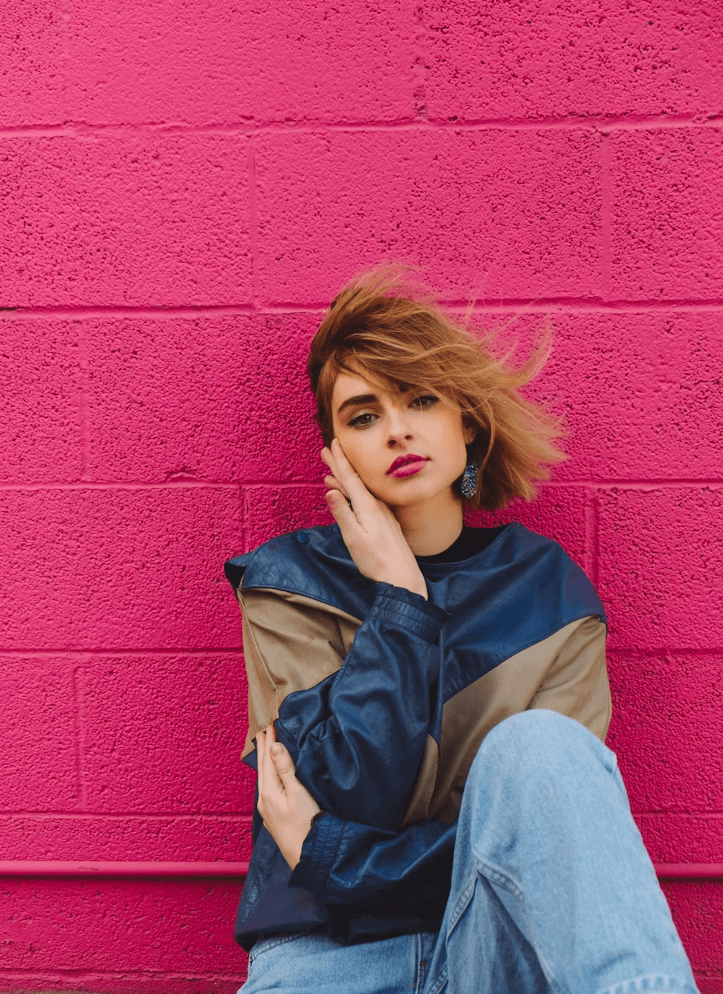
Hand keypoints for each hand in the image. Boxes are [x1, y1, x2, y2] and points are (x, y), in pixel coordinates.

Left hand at [256, 724, 320, 870]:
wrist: (305, 856)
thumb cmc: (305, 825)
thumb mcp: (298, 793)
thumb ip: (285, 769)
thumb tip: (273, 745)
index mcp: (269, 792)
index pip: (267, 760)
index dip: (269, 742)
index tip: (270, 725)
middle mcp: (264, 800)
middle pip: (262, 768)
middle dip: (263, 749)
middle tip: (263, 732)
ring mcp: (268, 810)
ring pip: (264, 778)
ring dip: (265, 761)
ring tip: (266, 749)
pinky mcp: (273, 817)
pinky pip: (267, 788)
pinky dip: (269, 775)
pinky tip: (271, 777)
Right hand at [321, 438, 427, 599]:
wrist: (403, 578)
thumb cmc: (376, 561)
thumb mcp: (354, 538)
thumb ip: (343, 514)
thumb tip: (330, 491)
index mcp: (368, 507)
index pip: (350, 478)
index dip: (340, 461)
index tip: (332, 444)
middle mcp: (376, 506)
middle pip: (354, 481)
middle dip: (340, 464)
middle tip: (328, 449)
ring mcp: (382, 513)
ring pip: (360, 490)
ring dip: (345, 479)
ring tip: (332, 470)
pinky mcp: (384, 522)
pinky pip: (365, 500)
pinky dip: (354, 493)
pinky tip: (349, 495)